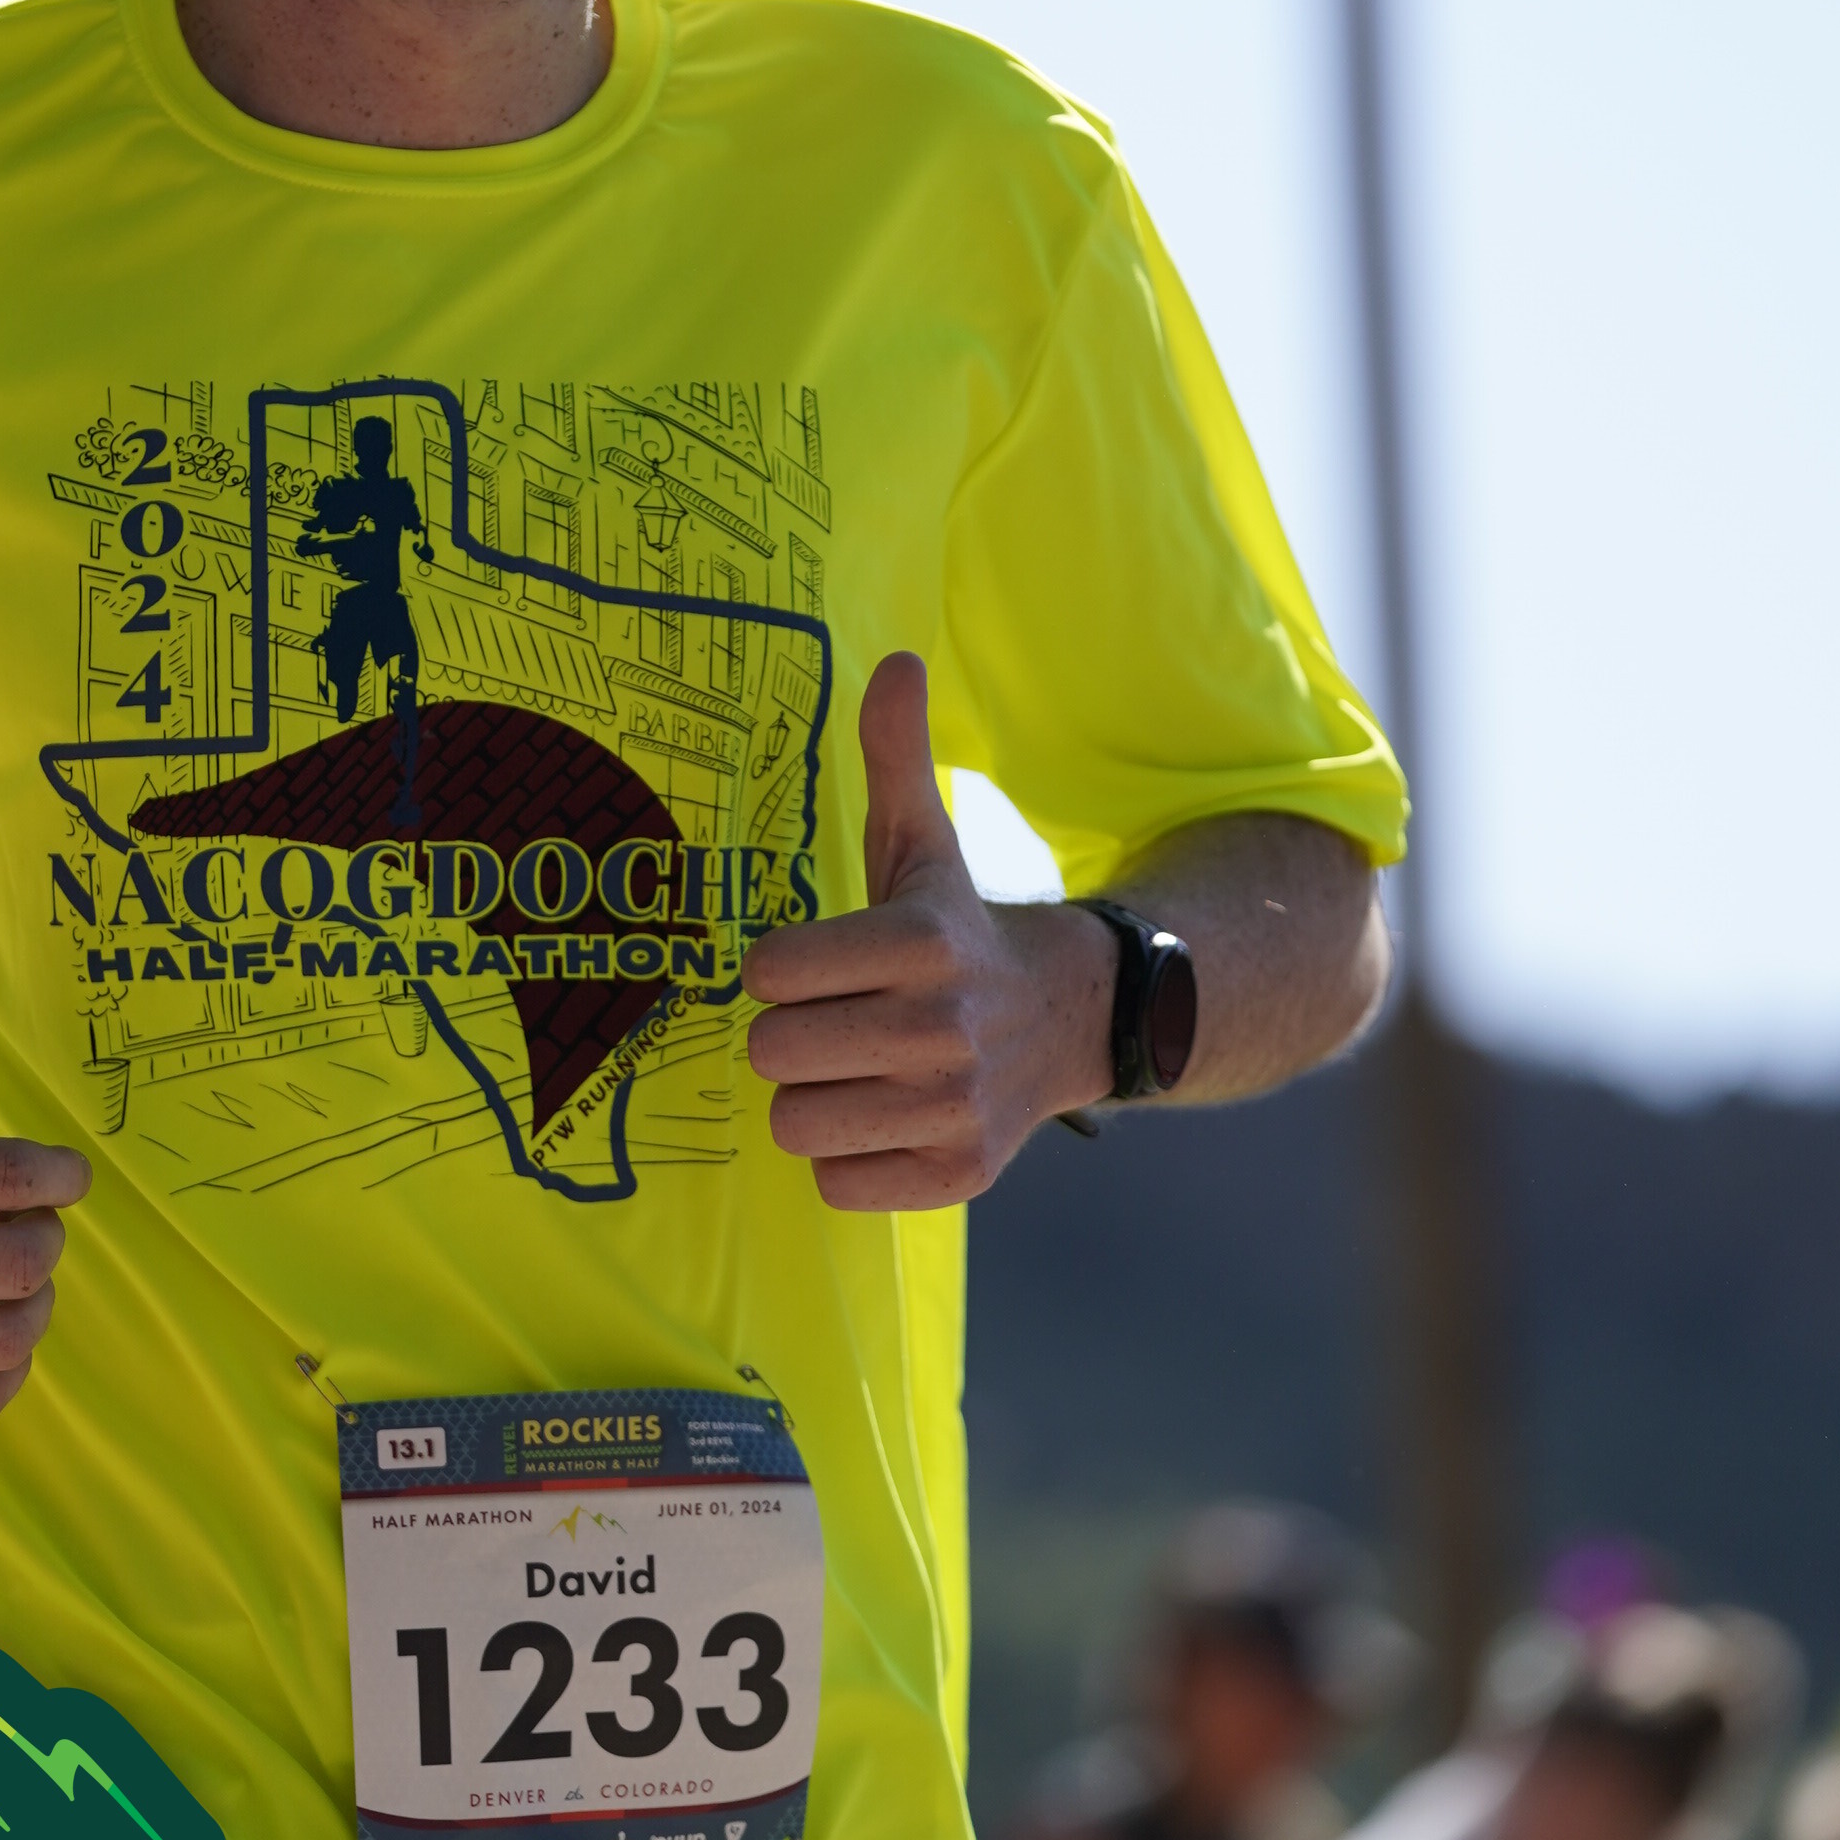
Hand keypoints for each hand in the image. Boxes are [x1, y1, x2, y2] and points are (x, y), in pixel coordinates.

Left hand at [742, 655, 1112, 1207]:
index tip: (818, 964)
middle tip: (837, 1020)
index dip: (781, 969)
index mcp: (920, 942)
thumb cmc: (958, 930)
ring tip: (861, 1068)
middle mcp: (942, 1027)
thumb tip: (895, 658)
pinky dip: (849, 1157)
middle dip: (792, 1035)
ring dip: (816, 1097)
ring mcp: (953, 1107)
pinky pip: (837, 1181)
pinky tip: (887, 1116)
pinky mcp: (957, 1173)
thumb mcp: (922, 843)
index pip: (769, 972)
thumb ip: (893, 755)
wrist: (1071, 1019)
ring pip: (797, 1122)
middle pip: (773, 1053)